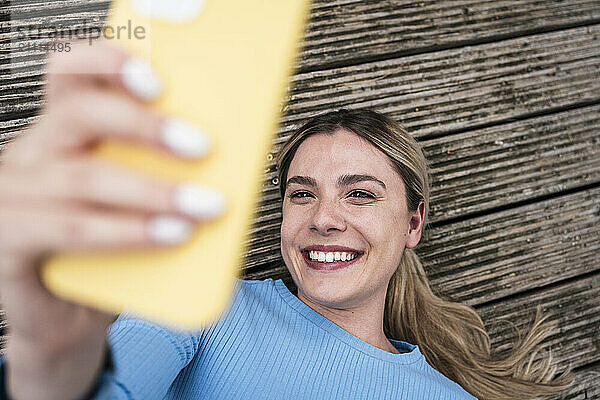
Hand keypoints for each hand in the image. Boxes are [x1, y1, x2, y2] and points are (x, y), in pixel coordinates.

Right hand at [0, 40, 223, 399]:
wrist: (63, 317)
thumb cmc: (103, 255)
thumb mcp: (132, 203)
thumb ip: (156, 175)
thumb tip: (222, 162)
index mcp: (59, 135)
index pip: (72, 77)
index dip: (108, 64)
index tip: (157, 78)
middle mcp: (30, 156)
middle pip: (80, 114)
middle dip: (144, 125)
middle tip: (201, 145)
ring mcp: (11, 197)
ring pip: (86, 177)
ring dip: (154, 190)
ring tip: (206, 204)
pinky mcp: (7, 240)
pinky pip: (74, 229)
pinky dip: (128, 231)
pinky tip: (172, 235)